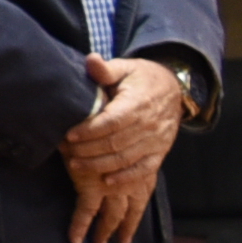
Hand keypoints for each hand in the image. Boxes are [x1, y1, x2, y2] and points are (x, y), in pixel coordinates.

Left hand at [60, 54, 187, 242]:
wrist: (174, 89)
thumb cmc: (141, 78)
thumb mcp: (126, 67)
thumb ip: (107, 69)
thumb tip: (91, 60)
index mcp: (138, 103)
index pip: (112, 121)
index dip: (90, 130)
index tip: (69, 135)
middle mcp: (149, 125)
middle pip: (116, 143)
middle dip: (89, 150)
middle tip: (67, 153)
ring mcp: (157, 141)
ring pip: (126, 159)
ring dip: (100, 166)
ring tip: (76, 166)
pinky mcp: (160, 152)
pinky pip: (144, 170)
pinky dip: (126, 179)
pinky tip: (106, 183)